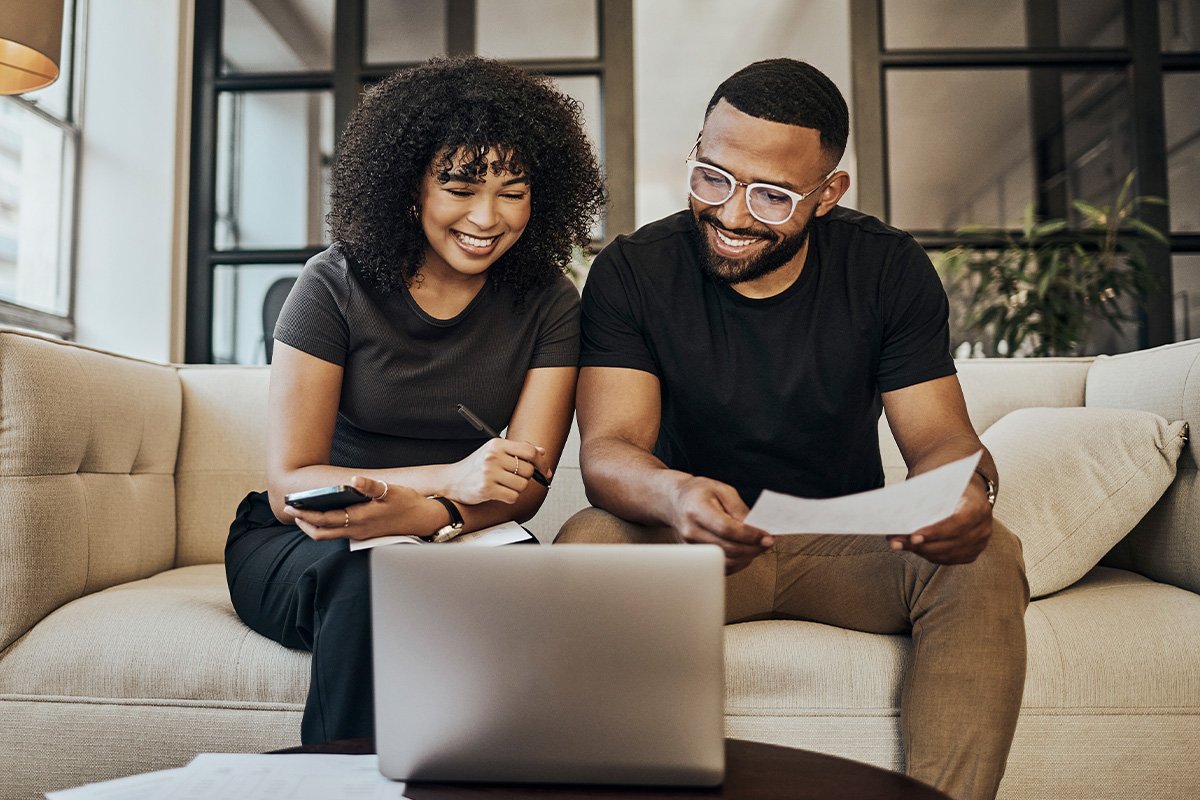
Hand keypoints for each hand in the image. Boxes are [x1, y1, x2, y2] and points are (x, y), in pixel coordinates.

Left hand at [283, 475, 423, 540]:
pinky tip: (326, 514)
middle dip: (304, 523)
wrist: (424, 520)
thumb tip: (354, 480)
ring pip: (329, 535)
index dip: (305, 515)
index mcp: (359, 519)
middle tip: (291, 511)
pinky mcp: (365, 534)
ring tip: (304, 512)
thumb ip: (371, 486)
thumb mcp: (391, 491)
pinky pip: (339, 533)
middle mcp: (357, 531)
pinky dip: (327, 526)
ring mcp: (360, 535)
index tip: (291, 507)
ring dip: (314, 525)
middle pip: (321, 533)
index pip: (324, 520)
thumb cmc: (407, 503)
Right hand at [444, 438, 551, 504]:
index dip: (542, 462)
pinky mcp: (486, 489)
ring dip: (517, 489)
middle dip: (525, 478)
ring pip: (522, 485)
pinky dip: (510, 498)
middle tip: (512, 479)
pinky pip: (513, 497)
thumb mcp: (495, 452)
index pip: (529, 451)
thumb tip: (542, 451)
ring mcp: (489, 473)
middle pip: (528, 470)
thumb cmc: (476, 467)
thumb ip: (519, 450)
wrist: (452, 480)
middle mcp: (493, 456)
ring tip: (504, 486)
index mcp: (497, 444)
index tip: (545, 471)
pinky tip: (500, 493)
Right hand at [670, 476, 773, 574]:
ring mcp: (691, 546)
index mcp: (697, 510)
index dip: (750, 535)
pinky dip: (738, 563)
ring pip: (726, 561)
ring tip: (759, 546)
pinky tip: (747, 553)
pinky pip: (721, 567)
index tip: (768, 537)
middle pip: (727, 548)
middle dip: (753, 548)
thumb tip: (758, 528)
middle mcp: (691, 531)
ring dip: (748, 557)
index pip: (726, 529)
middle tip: (769, 542)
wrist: (676, 502)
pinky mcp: (696, 556)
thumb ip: (741, 510)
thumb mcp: (723, 491)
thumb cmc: (700, 493)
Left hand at [886, 476, 992, 563]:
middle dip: (921, 545)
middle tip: (896, 542)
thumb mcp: (939, 481)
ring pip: (947, 554)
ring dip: (920, 551)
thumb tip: (901, 511)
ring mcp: (980, 542)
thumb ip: (926, 495)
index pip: (958, 524)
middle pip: (951, 543)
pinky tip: (912, 548)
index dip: (935, 532)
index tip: (913, 536)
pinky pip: (948, 558)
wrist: (968, 489)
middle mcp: (983, 527)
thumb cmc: (949, 483)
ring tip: (898, 544)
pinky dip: (928, 554)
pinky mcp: (972, 553)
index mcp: (978, 506)